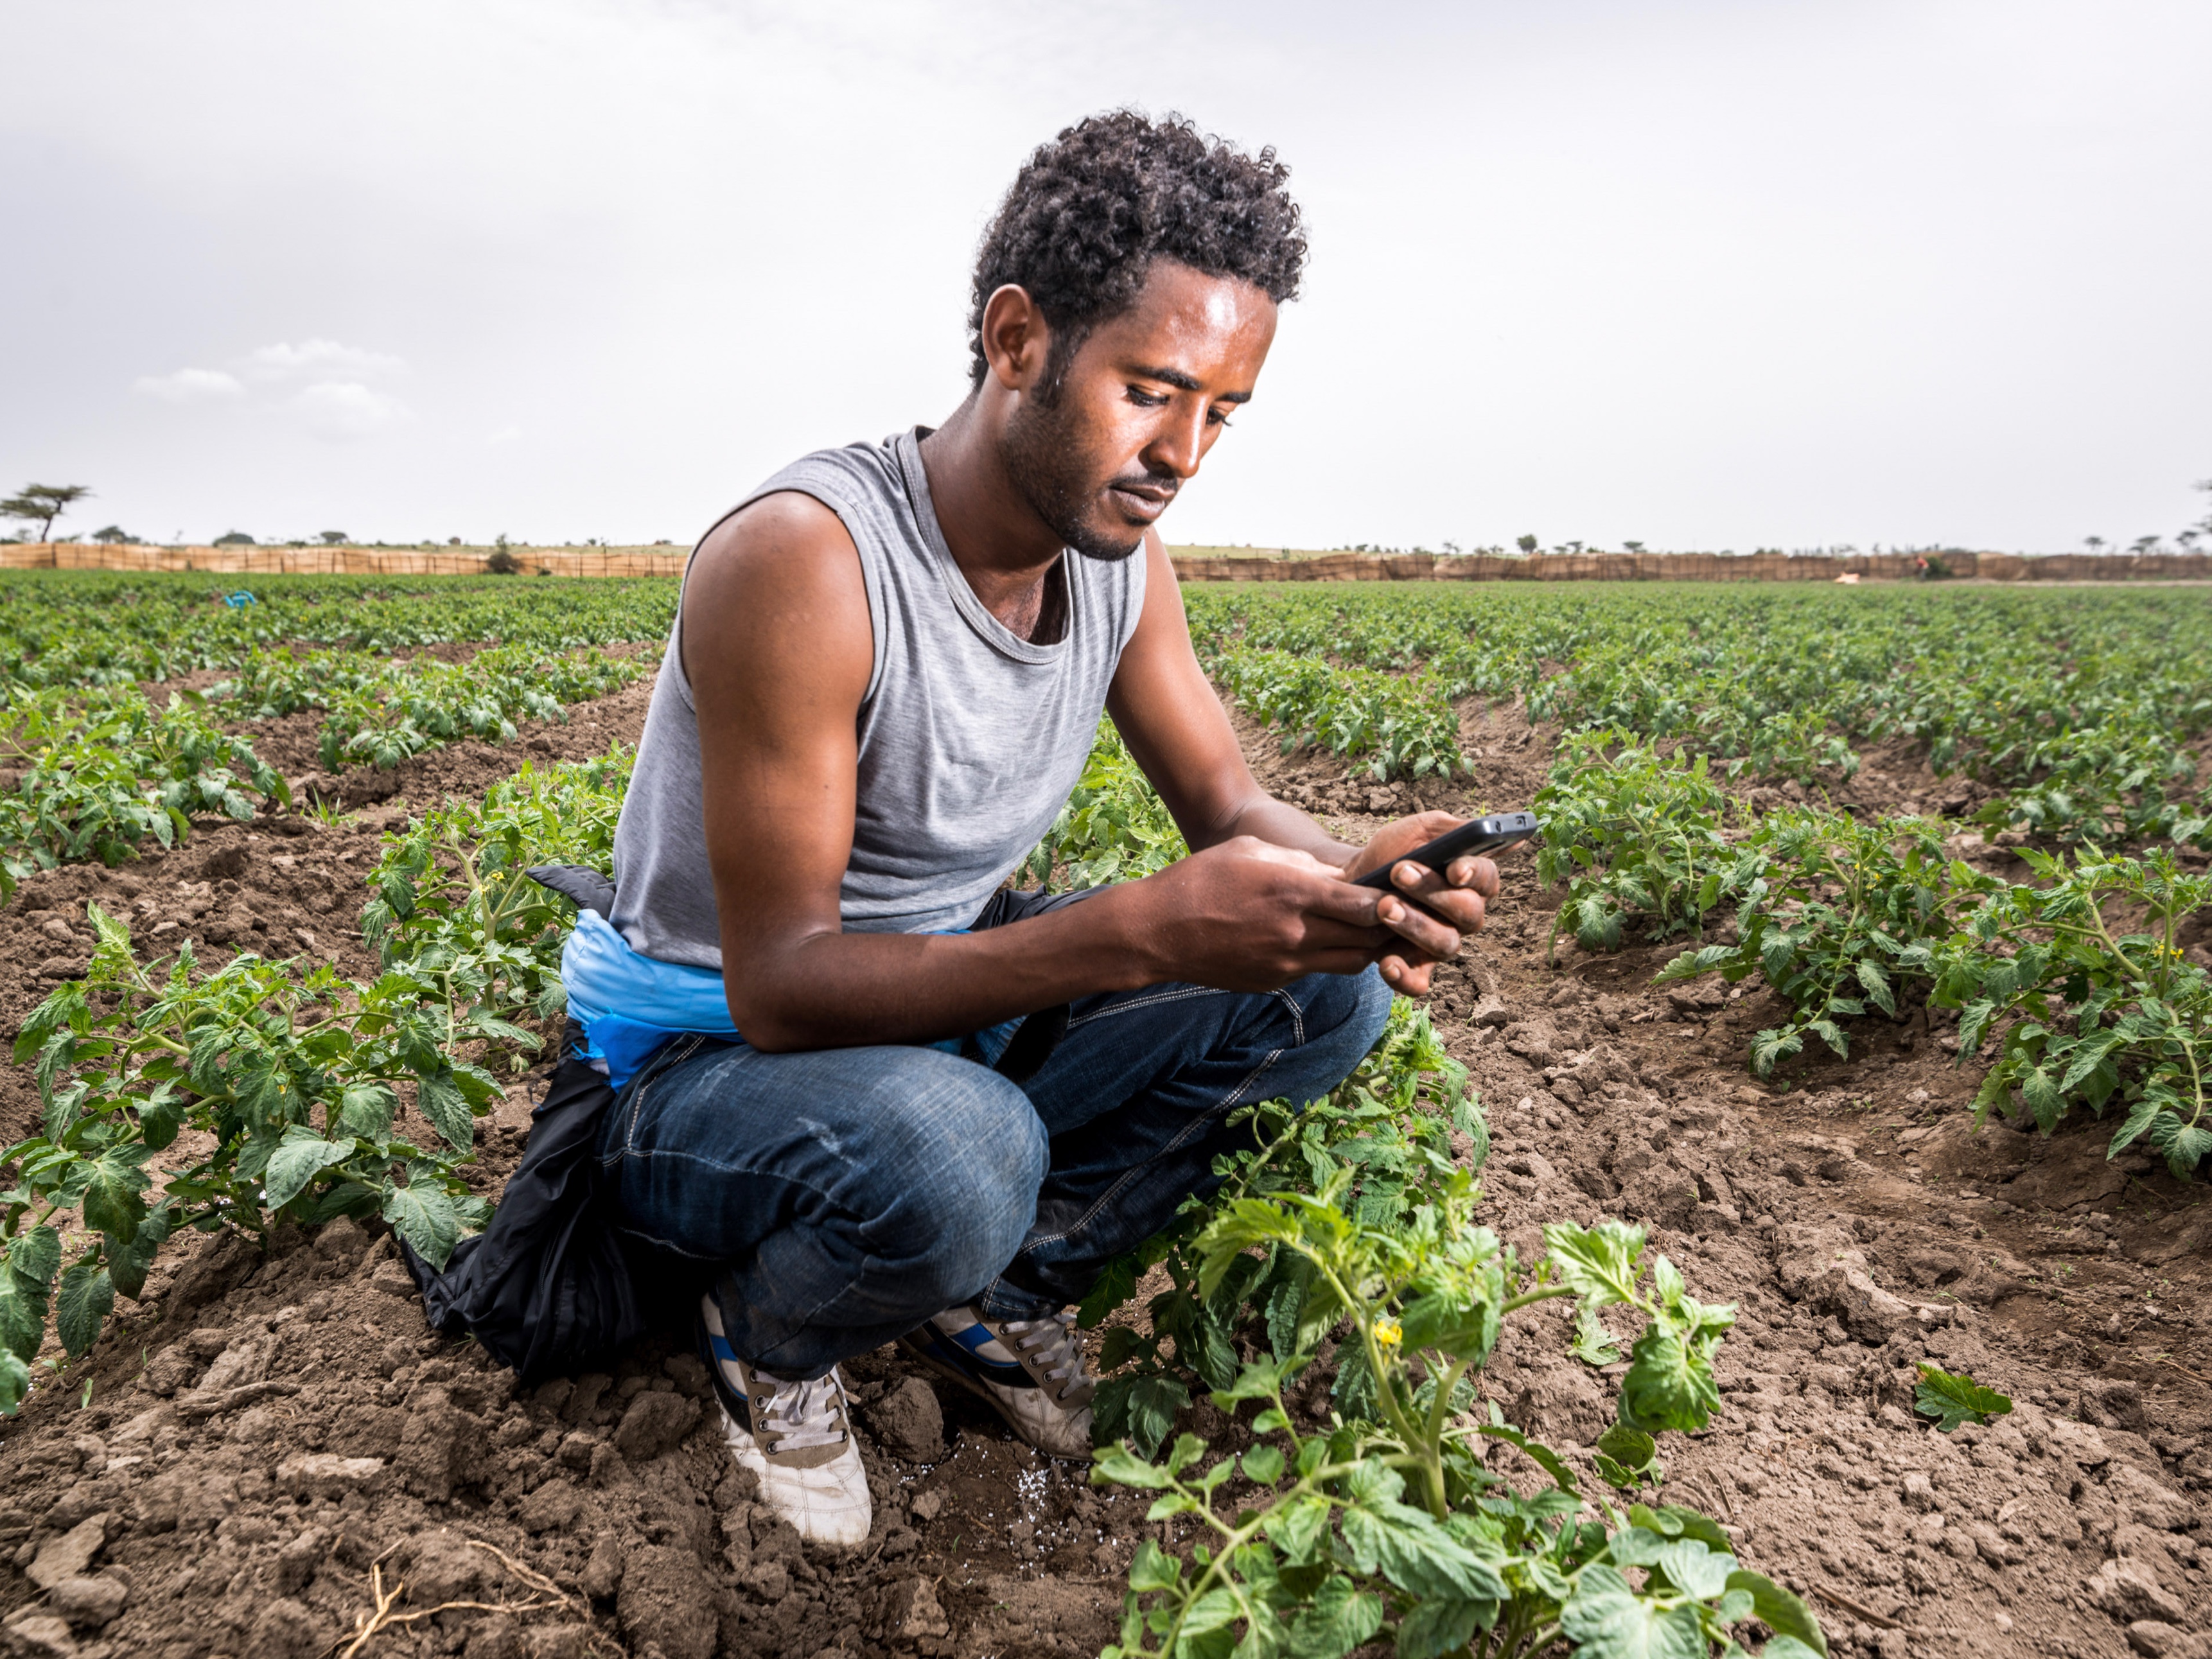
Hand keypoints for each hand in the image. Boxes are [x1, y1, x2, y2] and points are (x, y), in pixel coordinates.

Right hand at [1129, 836, 1415, 991]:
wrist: (1158, 931)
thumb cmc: (1202, 878)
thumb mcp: (1252, 851)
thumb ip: (1302, 863)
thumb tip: (1340, 876)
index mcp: (1293, 893)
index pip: (1366, 906)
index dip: (1392, 902)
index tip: (1403, 892)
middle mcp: (1296, 933)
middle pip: (1367, 940)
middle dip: (1391, 928)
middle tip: (1407, 915)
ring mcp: (1286, 963)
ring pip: (1350, 963)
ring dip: (1366, 947)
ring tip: (1375, 930)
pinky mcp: (1274, 981)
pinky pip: (1317, 970)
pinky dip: (1330, 956)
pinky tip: (1327, 939)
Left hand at [1338, 811, 1502, 994]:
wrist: (1351, 882)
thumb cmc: (1391, 853)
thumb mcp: (1419, 831)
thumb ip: (1450, 829)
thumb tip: (1485, 828)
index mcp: (1471, 881)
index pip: (1487, 879)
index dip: (1474, 874)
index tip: (1454, 869)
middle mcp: (1464, 916)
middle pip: (1468, 912)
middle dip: (1434, 893)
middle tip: (1399, 872)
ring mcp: (1441, 943)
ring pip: (1445, 944)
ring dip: (1415, 925)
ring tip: (1384, 907)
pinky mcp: (1416, 967)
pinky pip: (1419, 982)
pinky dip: (1404, 976)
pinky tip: (1386, 962)